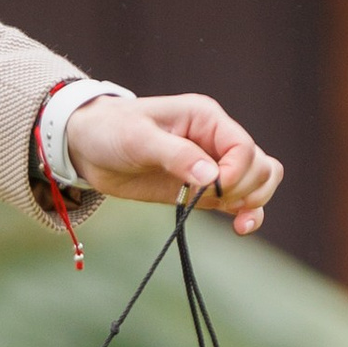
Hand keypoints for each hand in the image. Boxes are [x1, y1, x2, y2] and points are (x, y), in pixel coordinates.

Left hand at [66, 93, 281, 237]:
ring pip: (259, 182)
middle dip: (243, 188)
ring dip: (252, 201)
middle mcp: (216, 140)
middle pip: (260, 166)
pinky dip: (248, 214)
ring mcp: (213, 166)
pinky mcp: (203, 191)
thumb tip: (212, 177)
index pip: (243, 147)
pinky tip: (241, 228)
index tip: (211, 189)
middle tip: (208, 199)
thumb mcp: (139, 138)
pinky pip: (240, 202)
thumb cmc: (111, 131)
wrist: (88, 147)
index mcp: (207, 118)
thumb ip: (177, 156)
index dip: (237, 172)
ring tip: (233, 218)